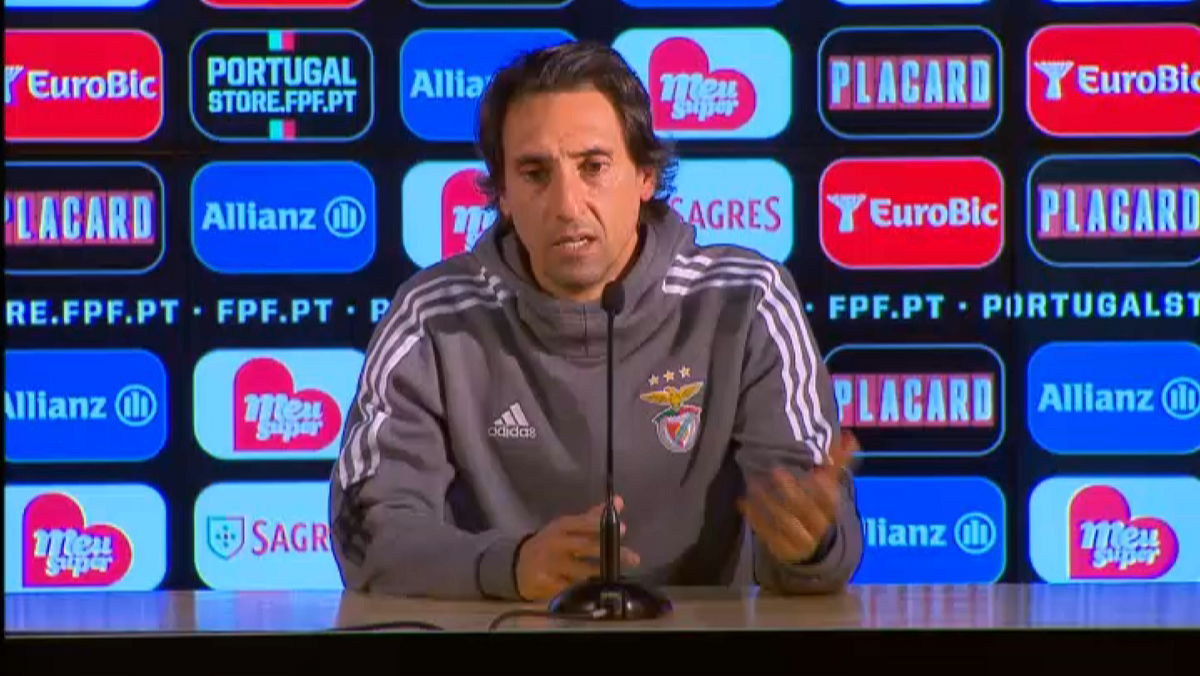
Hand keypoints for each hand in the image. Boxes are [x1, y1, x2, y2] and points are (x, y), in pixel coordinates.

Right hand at [514, 496, 641, 601]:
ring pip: (581, 571)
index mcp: (561, 527)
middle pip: (585, 547)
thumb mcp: (567, 527)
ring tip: (618, 576)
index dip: (602, 526)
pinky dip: (586, 590)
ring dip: (601, 575)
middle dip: (610, 553)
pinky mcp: (547, 584)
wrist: (519, 565)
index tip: (623, 530)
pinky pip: (571, 588)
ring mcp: (550, 565)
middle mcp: (555, 544)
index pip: (583, 523)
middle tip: (633, 558)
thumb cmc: (550, 543)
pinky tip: (599, 591)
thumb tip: (619, 501)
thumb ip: (592, 517)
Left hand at [738, 430, 859, 563]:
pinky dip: (755, 517)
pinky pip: (767, 533)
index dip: (822, 488)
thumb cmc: (816, 510)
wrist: (811, 549)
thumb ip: (836, 464)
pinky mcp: (782, 548)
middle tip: (777, 471)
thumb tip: (849, 437)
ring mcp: (800, 540)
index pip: (829, 500)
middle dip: (793, 491)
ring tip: (754, 484)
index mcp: (829, 511)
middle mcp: (817, 527)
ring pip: (786, 522)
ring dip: (769, 503)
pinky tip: (743, 502)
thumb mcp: (827, 490)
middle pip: (806, 510)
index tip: (815, 474)